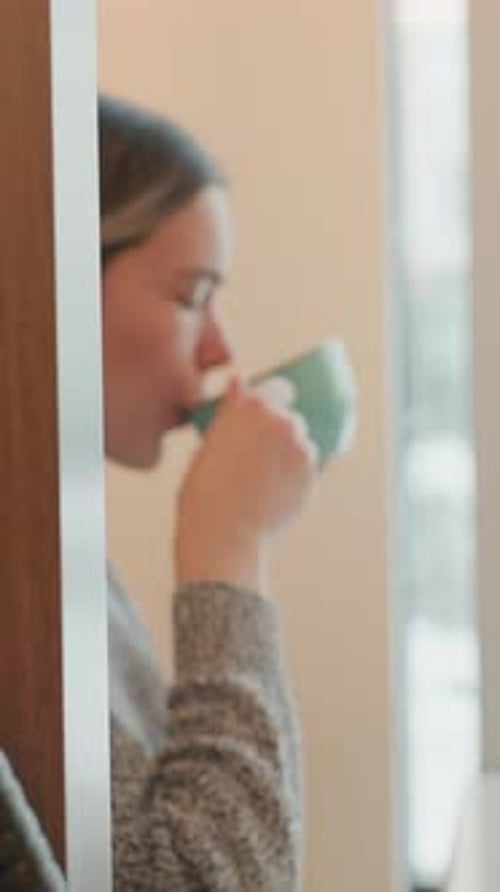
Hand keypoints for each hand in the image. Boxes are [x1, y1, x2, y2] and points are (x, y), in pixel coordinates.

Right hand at [175, 375, 318, 591]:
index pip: (276, 390)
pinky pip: (310, 469)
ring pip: (304, 444)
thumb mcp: (210, 440)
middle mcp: (281, 419)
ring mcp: (301, 446)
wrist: (222, 529)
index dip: (271, 406)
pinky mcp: (313, 473)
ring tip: (267, 481)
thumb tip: (239, 382)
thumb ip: (231, 411)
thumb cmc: (205, 488)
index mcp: (251, 405)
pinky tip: (277, 493)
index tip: (264, 422)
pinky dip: (299, 477)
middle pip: (292, 418)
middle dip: (282, 433)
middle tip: (262, 458)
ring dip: (293, 455)